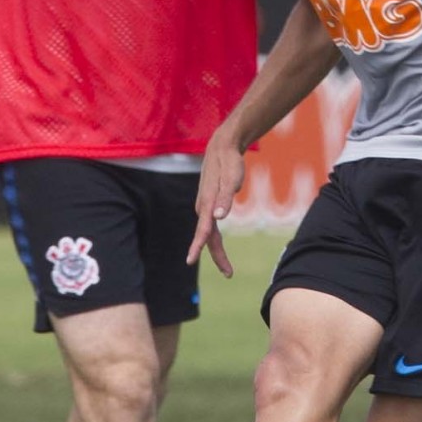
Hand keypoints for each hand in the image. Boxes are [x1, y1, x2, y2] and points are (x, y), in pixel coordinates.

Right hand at [187, 126, 246, 276]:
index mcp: (207, 203)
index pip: (203, 230)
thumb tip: (219, 217)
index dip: (198, 246)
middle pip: (208, 238)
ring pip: (209, 234)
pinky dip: (214, 240)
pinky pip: (211, 227)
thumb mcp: (232, 179)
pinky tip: (218, 247)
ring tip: (227, 269)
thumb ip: (226, 198)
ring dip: (216, 251)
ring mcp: (206, 207)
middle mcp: (203, 208)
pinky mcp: (210, 205)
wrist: (222, 148)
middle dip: (217, 257)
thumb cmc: (229, 162)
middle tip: (229, 274)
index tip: (190, 262)